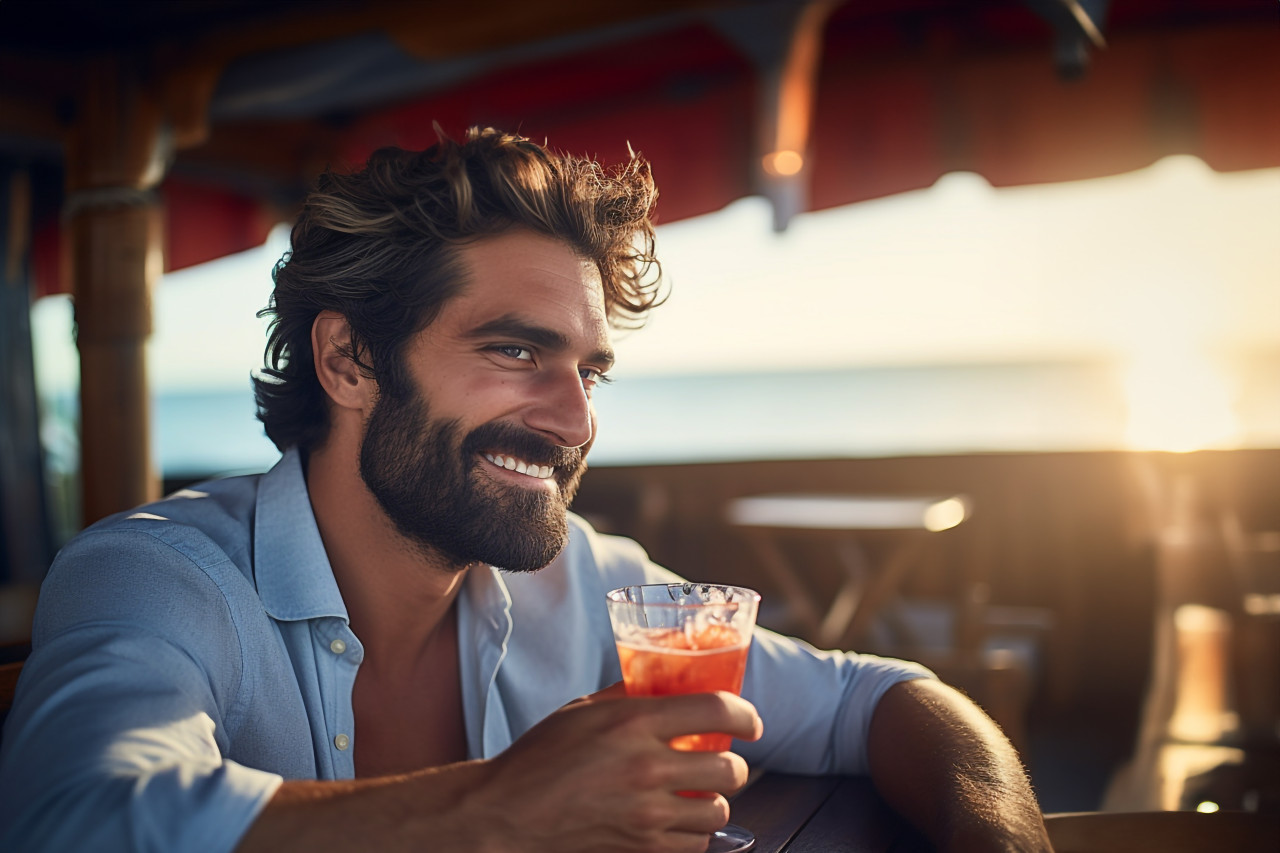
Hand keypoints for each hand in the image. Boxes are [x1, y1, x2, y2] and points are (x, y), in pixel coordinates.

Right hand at [472, 685, 762, 852]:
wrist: (508, 814)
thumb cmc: (540, 757)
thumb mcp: (583, 709)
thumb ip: (629, 695)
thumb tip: (664, 680)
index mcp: (634, 722)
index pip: (718, 710)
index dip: (746, 715)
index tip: (750, 722)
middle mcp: (647, 767)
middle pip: (730, 769)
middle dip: (733, 764)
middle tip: (721, 760)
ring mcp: (647, 813)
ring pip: (719, 810)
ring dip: (715, 800)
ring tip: (699, 792)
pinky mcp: (642, 848)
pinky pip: (697, 843)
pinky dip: (696, 832)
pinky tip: (681, 820)